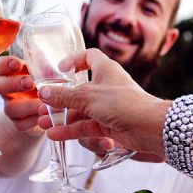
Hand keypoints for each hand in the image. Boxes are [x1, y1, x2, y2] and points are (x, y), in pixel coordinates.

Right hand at [0, 56, 41, 136]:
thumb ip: (42, 64)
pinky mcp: (19, 124)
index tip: (17, 63)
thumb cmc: (46, 84)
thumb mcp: (45, 72)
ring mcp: (12, 108)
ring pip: (10, 108)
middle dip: (12, 83)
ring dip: (26, 105)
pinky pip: (21, 124)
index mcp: (10, 74)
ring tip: (42, 101)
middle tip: (30, 82)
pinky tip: (45, 115)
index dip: (4, 65)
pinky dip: (34, 120)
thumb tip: (39, 52)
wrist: (49, 111)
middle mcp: (7, 91)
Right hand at [36, 48, 167, 157]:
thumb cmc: (123, 103)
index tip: (61, 70)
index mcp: (105, 70)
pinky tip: (56, 135)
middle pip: (79, 91)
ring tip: (43, 124)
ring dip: (62, 118)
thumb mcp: (88, 97)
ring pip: (80, 112)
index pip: (89, 57)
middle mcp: (106, 87)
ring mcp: (107, 107)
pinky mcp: (109, 125)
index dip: (75, 61)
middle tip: (43, 106)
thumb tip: (43, 92)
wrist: (150, 128)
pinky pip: (87, 126)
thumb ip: (64, 96)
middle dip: (60, 100)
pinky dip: (72, 131)